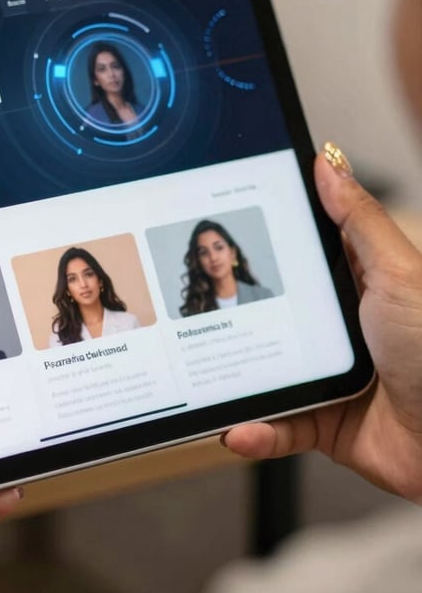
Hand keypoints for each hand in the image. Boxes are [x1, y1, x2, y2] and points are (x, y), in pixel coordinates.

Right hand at [222, 144, 421, 502]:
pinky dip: (256, 431)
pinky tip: (238, 429)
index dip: (261, 244)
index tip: (221, 232)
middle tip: (195, 307)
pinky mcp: (323, 422)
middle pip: (270, 313)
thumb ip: (358, 220)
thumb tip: (327, 162)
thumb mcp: (398, 274)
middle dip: (234, 315)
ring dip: (235, 382)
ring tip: (203, 379)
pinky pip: (279, 425)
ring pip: (264, 372)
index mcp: (354, 285)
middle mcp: (334, 328)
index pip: (297, 256)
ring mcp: (325, 375)